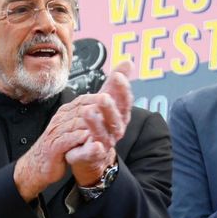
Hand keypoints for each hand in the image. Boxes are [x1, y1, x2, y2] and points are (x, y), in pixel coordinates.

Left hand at [67, 60, 133, 185]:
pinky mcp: (92, 155)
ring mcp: (105, 143)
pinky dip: (94, 150)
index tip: (117, 76)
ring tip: (88, 111)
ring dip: (97, 124)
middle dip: (110, 107)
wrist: (93, 153)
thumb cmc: (102, 123)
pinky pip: (94, 153)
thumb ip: (117, 83)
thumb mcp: (109, 100)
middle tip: (103, 96)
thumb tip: (128, 62)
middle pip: (115, 118)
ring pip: (103, 133)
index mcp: (120, 115)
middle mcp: (115, 129)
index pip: (124, 100)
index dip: (122, 89)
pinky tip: (93, 145)